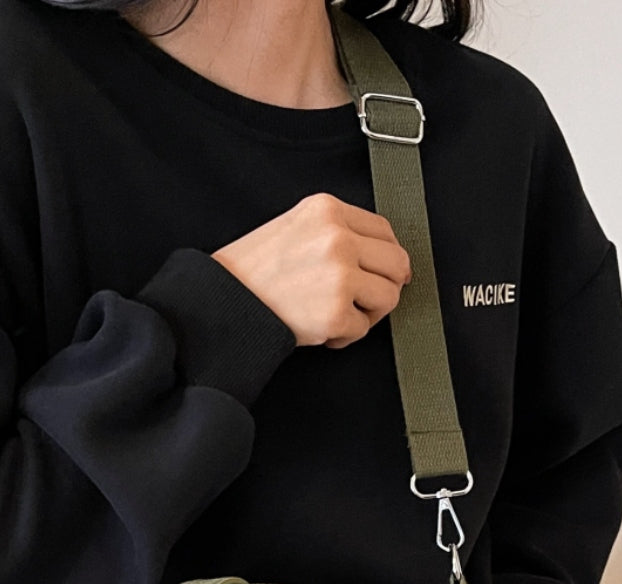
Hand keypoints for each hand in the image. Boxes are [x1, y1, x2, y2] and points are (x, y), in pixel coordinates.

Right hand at [211, 192, 412, 350]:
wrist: (224, 299)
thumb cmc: (253, 270)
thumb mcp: (295, 226)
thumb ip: (336, 231)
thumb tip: (378, 254)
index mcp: (328, 211)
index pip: (384, 230)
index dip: (389, 256)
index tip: (385, 272)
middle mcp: (338, 238)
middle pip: (397, 263)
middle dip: (386, 286)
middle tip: (367, 299)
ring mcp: (339, 275)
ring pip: (388, 297)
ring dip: (369, 313)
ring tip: (341, 314)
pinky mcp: (336, 312)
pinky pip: (362, 329)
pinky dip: (344, 336)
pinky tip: (322, 329)